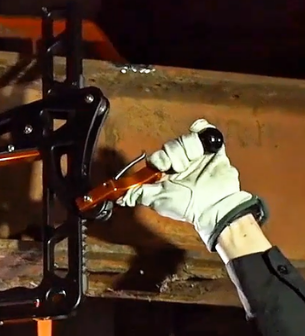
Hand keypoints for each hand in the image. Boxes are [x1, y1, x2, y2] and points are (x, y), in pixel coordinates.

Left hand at [117, 118, 265, 250]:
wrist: (216, 206)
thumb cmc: (187, 206)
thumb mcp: (158, 200)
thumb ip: (139, 194)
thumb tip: (119, 198)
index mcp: (166, 173)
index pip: (156, 156)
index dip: (158, 159)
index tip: (163, 168)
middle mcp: (180, 163)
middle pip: (171, 145)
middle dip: (174, 155)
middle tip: (181, 168)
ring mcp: (197, 156)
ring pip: (186, 139)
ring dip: (190, 150)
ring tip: (196, 163)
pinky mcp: (213, 151)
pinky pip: (205, 130)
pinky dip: (202, 129)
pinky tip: (202, 137)